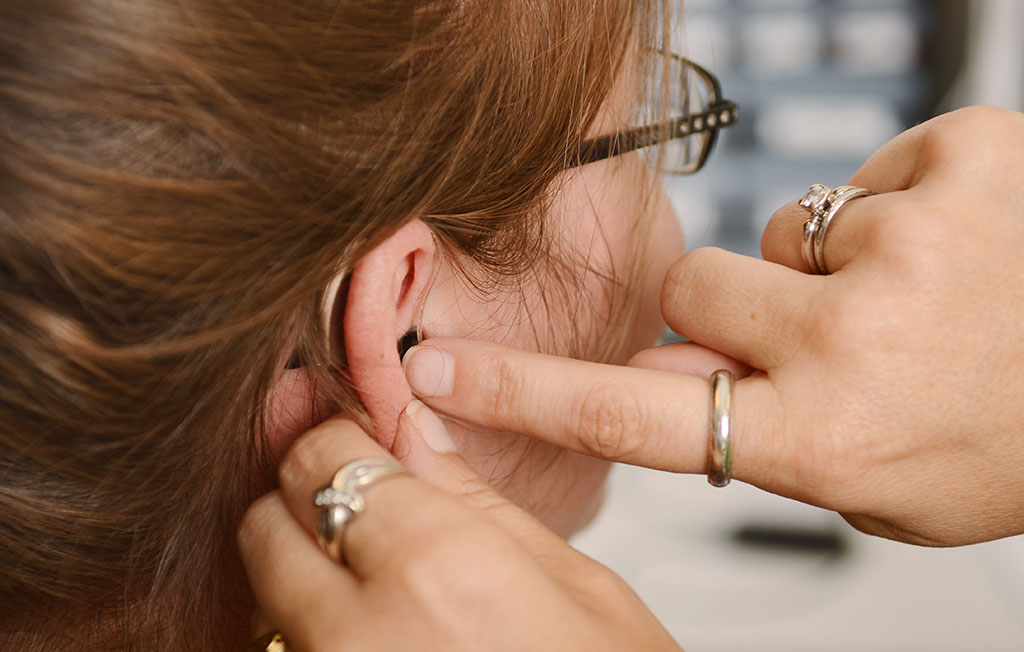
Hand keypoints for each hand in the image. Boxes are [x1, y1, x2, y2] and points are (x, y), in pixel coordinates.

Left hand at [237, 403, 679, 650]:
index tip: (358, 438)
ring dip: (301, 571)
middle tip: (363, 507)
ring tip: (376, 583)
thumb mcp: (581, 590)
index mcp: (439, 571)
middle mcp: (361, 635)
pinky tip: (376, 630)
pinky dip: (310, 631)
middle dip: (304, 499)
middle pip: (264, 524)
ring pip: (262, 596)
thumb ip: (476, 501)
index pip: (322, 459)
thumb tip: (413, 428)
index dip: (338, 436)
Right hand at [401, 106, 1023, 546]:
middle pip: (692, 288)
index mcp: (822, 437)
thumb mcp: (874, 489)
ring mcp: (906, 242)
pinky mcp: (959, 160)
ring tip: (914, 295)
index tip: (438, 373)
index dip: (521, 392)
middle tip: (819, 334)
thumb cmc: (1010, 439)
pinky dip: (896, 210)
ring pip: (776, 231)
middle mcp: (851, 341)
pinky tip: (958, 248)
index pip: (627, 415)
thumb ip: (756, 439)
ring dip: (821, 264)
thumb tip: (652, 375)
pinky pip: (862, 177)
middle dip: (733, 309)